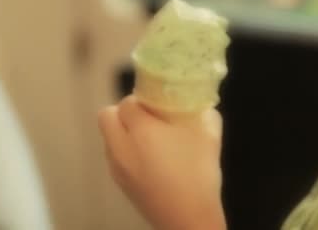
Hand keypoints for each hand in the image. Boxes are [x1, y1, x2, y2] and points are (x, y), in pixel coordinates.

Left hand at [98, 95, 225, 229]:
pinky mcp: (119, 183)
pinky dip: (125, 152)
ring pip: (108, 137)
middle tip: (148, 119)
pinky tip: (149, 161)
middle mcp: (121, 146)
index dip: (143, 100)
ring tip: (149, 141)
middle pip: (107, 116)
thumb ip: (203, 112)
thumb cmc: (199, 173)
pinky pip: (114, 157)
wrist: (188, 219)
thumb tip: (197, 103)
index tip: (159, 105)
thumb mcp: (210, 135)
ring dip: (122, 132)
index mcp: (142, 130)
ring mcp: (117, 167)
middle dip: (124, 113)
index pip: (128, 102)